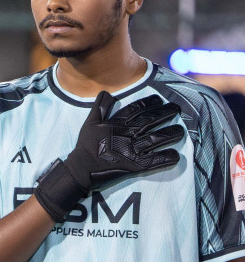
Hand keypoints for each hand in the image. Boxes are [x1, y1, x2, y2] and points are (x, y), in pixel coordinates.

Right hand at [34, 91, 183, 222]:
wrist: (81, 169)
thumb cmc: (85, 146)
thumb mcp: (89, 123)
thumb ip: (100, 108)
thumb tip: (107, 92)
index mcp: (117, 124)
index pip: (136, 109)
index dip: (149, 103)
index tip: (159, 99)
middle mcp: (126, 134)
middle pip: (150, 121)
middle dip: (166, 113)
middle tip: (177, 109)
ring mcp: (131, 150)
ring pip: (156, 139)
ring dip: (171, 134)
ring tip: (181, 131)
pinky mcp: (134, 165)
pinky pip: (154, 161)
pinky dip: (165, 158)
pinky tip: (176, 156)